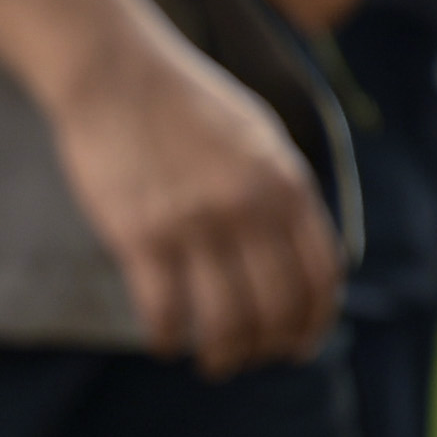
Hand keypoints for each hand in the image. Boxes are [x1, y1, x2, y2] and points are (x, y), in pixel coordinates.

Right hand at [46, 25, 337, 377]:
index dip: (313, 322)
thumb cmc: (185, 104)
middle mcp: (248, 209)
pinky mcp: (141, 236)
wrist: (117, 74)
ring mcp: (194, 225)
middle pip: (275, 308)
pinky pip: (164, 312)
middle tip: (248, 359)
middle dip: (265, 348)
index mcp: (286, 183)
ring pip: (223, 321)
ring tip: (211, 362)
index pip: (320, 277)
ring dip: (221, 356)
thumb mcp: (259, 138)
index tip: (298, 345)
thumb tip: (295, 255)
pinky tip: (164, 343)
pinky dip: (167, 340)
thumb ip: (282, 193)